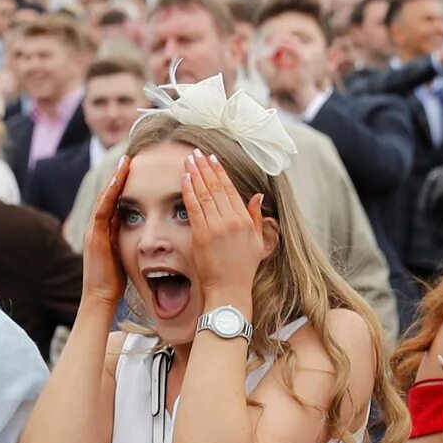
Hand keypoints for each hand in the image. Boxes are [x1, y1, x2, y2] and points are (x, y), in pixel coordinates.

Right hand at [79, 153, 132, 314]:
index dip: (121, 184)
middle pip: (107, 195)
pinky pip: (103, 210)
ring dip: (114, 179)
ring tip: (125, 162)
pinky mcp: (95, 236)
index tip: (133, 169)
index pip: (113, 202)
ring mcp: (93, 230)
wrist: (100, 298)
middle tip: (129, 157)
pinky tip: (119, 181)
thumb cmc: (114, 282)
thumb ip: (126, 240)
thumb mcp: (123, 255)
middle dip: (118, 176)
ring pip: (104, 198)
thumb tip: (141, 231)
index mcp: (103, 231)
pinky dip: (110, 194)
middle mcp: (95, 227)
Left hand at [179, 148, 269, 305]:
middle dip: (205, 167)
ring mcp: (216, 227)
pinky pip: (194, 207)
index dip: (220, 172)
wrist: (229, 290)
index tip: (212, 159)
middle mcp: (232, 221)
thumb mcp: (257, 242)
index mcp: (245, 220)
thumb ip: (256, 217)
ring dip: (195, 174)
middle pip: (216, 187)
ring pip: (204, 194)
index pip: (230, 189)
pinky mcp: (202, 235)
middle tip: (197, 153)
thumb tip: (257, 196)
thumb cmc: (242, 269)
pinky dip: (189, 191)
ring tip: (188, 161)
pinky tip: (184, 179)